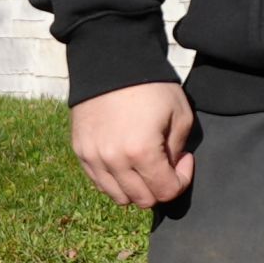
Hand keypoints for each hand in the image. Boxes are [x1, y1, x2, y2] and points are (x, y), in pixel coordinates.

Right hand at [71, 80, 198, 205]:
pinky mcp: (80, 151)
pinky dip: (115, 180)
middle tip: (165, 162)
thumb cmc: (151, 86)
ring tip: (144, 164)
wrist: (111, 62)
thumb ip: (178, 150)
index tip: (183, 160)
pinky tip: (125, 160)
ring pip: (119, 196)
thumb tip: (170, 169)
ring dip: (136, 188)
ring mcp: (93, 158)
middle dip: (159, 187)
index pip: (166, 192)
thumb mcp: (180, 115)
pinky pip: (99, 182)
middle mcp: (114, 161)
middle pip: (142, 200)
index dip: (181, 180)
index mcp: (142, 152)